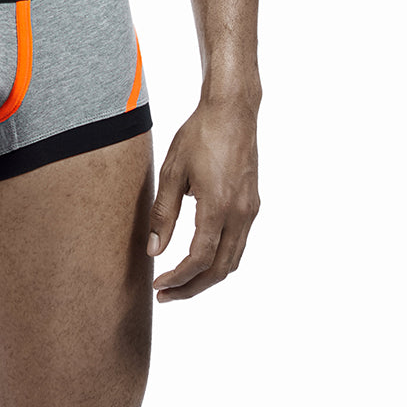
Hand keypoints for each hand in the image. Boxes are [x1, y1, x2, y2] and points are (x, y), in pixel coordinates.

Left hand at [148, 98, 258, 301]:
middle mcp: (240, 214)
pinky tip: (200, 256)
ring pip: (233, 260)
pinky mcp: (252, 204)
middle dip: (193, 288)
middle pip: (220, 269)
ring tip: (181, 282)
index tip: (158, 284)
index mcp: (218, 207)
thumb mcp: (172, 172)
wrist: (232, 111)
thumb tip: (154, 250)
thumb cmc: (200, 135)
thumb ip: (164, 214)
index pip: (199, 258)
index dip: (178, 278)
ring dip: (207, 276)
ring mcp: (250, 211)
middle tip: (166, 295)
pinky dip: (220, 259)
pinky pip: (238, 243)